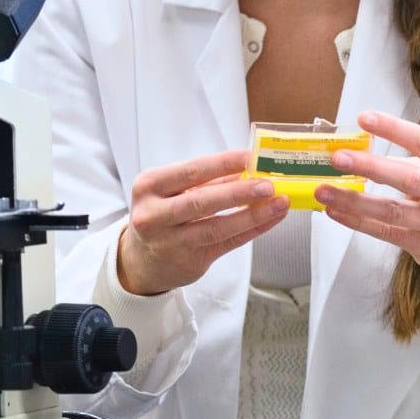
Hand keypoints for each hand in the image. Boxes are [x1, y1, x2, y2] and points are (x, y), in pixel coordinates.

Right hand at [118, 149, 288, 295]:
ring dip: (252, 214)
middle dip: (239, 192)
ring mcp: (170, 242)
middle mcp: (154, 215)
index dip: (223, 164)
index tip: (250, 157)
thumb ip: (208, 180)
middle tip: (267, 185)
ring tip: (278, 203)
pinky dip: (251, 230)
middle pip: (202, 201)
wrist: (142, 260)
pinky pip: (227, 243)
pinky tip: (269, 219)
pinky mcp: (189, 261)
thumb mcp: (172, 191)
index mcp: (149, 186)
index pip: (191, 171)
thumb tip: (249, 168)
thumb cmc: (161, 215)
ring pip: (217, 227)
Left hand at [315, 110, 419, 285]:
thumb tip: (363, 150)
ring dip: (353, 200)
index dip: (393, 129)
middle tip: (337, 157)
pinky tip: (337, 212)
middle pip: (408, 178)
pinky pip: (387, 233)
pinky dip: (358, 222)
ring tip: (324, 190)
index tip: (364, 118)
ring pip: (392, 211)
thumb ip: (413, 162)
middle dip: (369, 166)